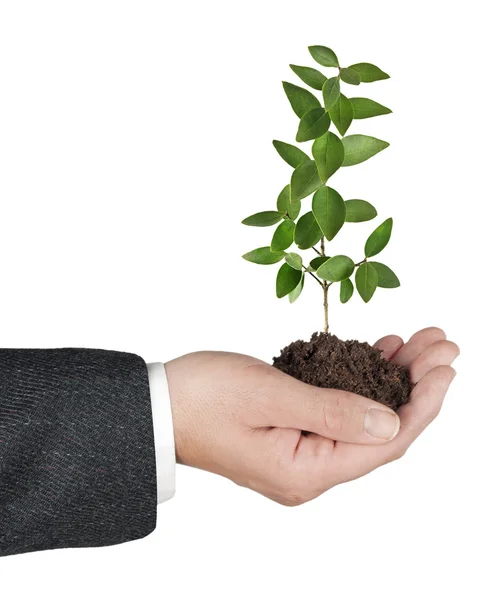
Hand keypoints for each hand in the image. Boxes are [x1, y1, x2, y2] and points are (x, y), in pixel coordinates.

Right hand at [165, 327, 458, 505]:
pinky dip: (360, 380)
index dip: (422, 404)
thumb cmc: (201, 397)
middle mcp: (309, 471)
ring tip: (417, 343)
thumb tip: (392, 423)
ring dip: (391, 380)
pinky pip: (339, 411)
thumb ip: (331, 412)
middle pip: (380, 430)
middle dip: (415, 386)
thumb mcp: (268, 395)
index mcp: (305, 471)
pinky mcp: (291, 433)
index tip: (445, 365)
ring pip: (363, 418)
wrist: (156, 405)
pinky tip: (377, 353)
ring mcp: (300, 453)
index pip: (385, 443)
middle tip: (440, 345)